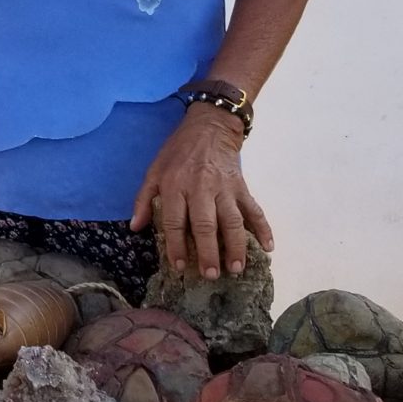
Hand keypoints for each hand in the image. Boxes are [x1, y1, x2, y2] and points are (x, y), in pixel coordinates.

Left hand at [132, 106, 270, 278]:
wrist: (210, 126)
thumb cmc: (178, 151)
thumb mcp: (154, 170)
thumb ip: (143, 199)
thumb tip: (135, 228)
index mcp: (175, 186)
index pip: (175, 221)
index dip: (177, 245)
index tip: (179, 267)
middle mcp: (201, 188)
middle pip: (206, 225)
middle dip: (209, 252)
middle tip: (212, 275)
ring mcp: (224, 188)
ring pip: (232, 220)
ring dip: (236, 246)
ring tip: (237, 268)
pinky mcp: (242, 186)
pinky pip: (254, 209)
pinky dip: (263, 227)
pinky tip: (268, 246)